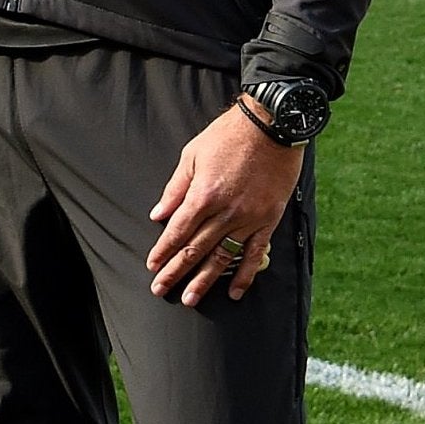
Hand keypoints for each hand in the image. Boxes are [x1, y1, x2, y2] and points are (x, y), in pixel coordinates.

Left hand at [146, 102, 303, 306]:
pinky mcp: (268, 219)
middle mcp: (225, 211)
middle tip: (161, 290)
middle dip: (176, 272)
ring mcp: (248, 217)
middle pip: (195, 249)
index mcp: (203, 194)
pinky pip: (254, 253)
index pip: (177, 231)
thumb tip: (158, 214)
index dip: (163, 251)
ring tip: (191, 298)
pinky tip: (234, 292)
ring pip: (222, 256)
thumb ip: (175, 188)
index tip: (153, 267)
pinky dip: (244, 274)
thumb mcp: (192, 154)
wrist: (271, 124)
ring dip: (205, 280)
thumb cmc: (228, 135)